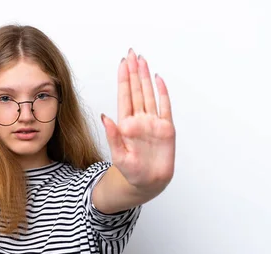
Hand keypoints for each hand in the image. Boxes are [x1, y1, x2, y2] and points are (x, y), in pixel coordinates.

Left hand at [101, 48, 174, 193]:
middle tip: (132, 53)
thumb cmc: (131, 172)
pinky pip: (165, 107)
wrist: (147, 183)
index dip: (124, 79)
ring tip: (143, 60)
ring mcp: (153, 123)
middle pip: (136, 90)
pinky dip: (163, 93)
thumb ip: (113, 136)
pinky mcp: (166, 129)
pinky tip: (159, 80)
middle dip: (134, 72)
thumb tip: (105, 117)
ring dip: (146, 77)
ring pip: (149, 94)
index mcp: (126, 125)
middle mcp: (139, 120)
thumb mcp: (118, 155)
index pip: (124, 96)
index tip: (123, 64)